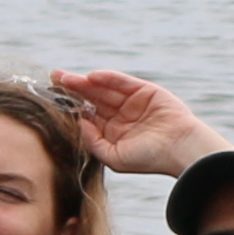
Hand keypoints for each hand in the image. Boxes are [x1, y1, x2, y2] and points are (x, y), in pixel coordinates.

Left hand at [49, 66, 226, 172]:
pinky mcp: (144, 90)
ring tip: (66, 76)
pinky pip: (122, 82)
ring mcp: (132, 102)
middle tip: (54, 78)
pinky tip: (91, 76)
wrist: (180, 149)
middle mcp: (120, 116)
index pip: (88, 116)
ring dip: (85, 82)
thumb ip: (92, 141)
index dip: (71, 106)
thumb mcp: (113, 156)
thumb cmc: (148, 158)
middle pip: (93, 99)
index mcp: (112, 133)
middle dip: (73, 89)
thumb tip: (77, 123)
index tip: (52, 98)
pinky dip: (107, 78)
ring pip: (104, 89)